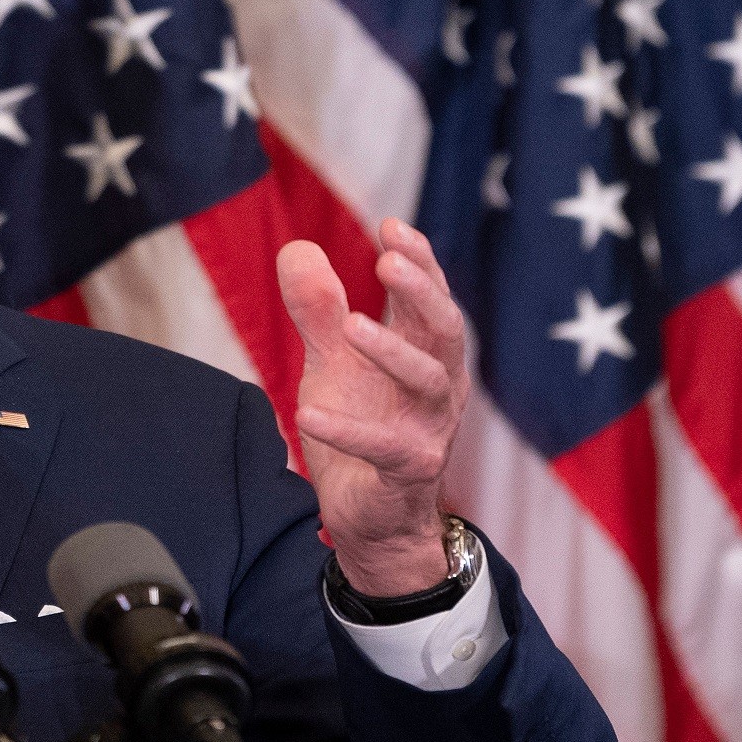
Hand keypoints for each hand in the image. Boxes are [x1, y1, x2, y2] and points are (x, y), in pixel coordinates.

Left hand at [277, 219, 469, 596]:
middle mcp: (438, 386)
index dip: (419, 260)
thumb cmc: (361, 428)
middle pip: (445, 329)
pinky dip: (348, 430)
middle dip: (422, 291)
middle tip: (388, 261)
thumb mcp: (332, 363)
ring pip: (430, 382)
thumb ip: (318, 311)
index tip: (392, 225)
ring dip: (392, 350)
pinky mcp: (409, 470)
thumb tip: (297, 248)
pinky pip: (384, 447)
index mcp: (424, 353)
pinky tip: (306, 413)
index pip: (430, 298)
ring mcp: (429, 428)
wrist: (369, 516)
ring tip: (350, 326)